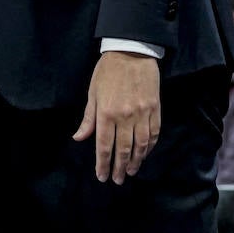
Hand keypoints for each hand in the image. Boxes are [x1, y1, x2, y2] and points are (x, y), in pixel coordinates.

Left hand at [72, 51, 159, 183]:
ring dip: (136, 161)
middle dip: (119, 167)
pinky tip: (144, 154)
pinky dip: (149, 147)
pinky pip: (153, 134)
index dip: (103, 164)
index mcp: (106, 113)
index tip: (102, 176)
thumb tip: (79, 138)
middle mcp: (124, 117)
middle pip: (123, 149)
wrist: (131, 52)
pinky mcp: (155, 110)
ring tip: (131, 171)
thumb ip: (88, 118)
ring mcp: (142, 114)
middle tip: (118, 180)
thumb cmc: (107, 72)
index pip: (104, 146)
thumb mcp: (92, 93)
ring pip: (141, 145)